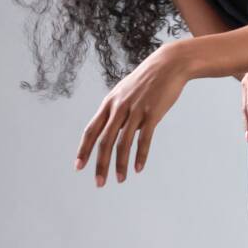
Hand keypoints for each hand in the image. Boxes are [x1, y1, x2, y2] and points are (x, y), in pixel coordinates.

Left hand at [74, 40, 193, 185]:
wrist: (168, 65)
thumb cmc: (148, 80)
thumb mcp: (127, 93)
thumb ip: (121, 113)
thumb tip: (120, 133)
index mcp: (109, 103)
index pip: (91, 130)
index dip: (84, 149)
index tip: (79, 167)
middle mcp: (118, 107)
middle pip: (104, 140)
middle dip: (100, 164)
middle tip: (98, 183)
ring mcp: (135, 110)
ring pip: (122, 143)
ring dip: (120, 164)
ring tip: (119, 180)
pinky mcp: (152, 113)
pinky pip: (144, 139)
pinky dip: (140, 156)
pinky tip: (138, 169)